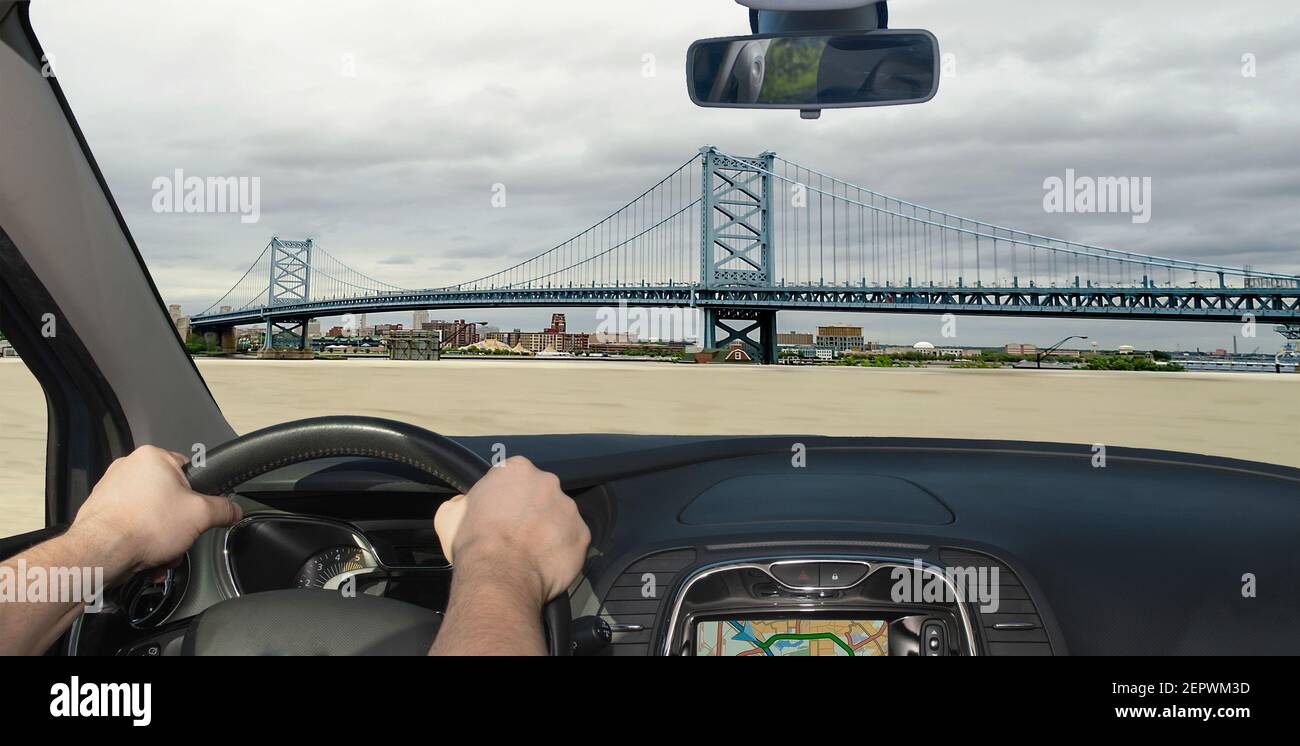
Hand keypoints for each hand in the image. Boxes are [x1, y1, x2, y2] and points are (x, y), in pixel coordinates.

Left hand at [68, 445, 241, 580]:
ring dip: (161, 537)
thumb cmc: (143, 526)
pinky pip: (131, 525)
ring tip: (160, 552)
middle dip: (178, 524)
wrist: (101, 553)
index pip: (189, 471)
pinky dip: (141, 542)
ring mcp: (110, 489)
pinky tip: (144, 556)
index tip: (198, 513)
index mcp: (152, 457)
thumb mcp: (201, 515)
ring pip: (151, 515)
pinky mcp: (100, 512)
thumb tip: (233, 510)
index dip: (198, 496)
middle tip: (179, 538)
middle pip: (170, 498)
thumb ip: (223, 509)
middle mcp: (128, 468)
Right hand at [434, 456, 588, 605]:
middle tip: (516, 535)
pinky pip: (573, 540)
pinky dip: (562, 550)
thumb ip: (460, 502)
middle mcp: (547, 482)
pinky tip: (544, 563)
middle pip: (540, 495)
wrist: (499, 575)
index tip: (500, 515)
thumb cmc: (474, 543)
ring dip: (548, 531)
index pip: (513, 478)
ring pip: (559, 517)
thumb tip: (463, 504)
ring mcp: (568, 508)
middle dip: (531, 512)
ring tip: (530, 553)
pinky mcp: (582, 534)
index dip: (506, 498)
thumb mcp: (449, 516)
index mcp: (516, 469)